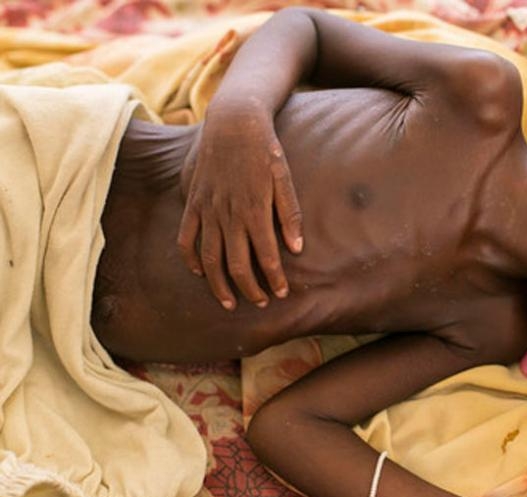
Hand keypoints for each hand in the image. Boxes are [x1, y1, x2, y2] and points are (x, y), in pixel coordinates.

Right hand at [178, 105, 302, 309]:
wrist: (232, 121)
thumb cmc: (264, 149)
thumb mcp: (284, 178)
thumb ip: (290, 214)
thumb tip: (297, 248)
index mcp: (255, 210)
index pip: (266, 257)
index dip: (274, 279)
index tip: (282, 293)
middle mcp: (229, 214)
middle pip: (236, 265)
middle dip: (249, 289)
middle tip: (260, 303)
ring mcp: (208, 210)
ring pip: (209, 258)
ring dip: (219, 285)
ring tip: (230, 302)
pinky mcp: (193, 202)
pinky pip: (186, 237)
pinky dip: (191, 258)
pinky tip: (200, 272)